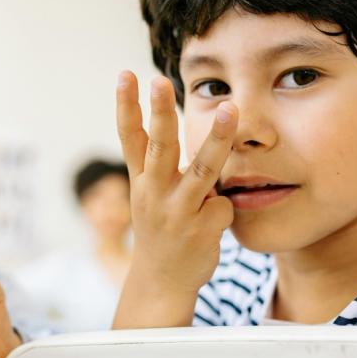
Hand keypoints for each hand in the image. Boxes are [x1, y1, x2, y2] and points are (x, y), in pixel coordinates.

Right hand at [113, 71, 237, 327]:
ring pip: (202, 170)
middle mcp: (155, 194)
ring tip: (230, 109)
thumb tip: (171, 120)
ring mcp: (178, 212)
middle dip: (162, 113)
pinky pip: (225, 204)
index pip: (130, 138)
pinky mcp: (202, 230)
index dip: (126, 106)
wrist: (162, 283)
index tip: (126, 74)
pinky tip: (213, 225)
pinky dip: (224, 209)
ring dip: (217, 139)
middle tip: (161, 81)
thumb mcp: (149, 193)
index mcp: (141, 181)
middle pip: (160, 147)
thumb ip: (156, 161)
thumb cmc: (161, 227)